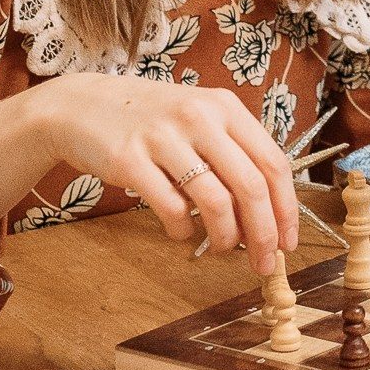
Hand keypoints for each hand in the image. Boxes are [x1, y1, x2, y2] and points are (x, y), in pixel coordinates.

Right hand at [39, 73, 298, 265]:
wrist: (81, 106)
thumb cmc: (150, 120)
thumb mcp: (198, 118)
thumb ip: (231, 154)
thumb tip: (266, 212)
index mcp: (225, 107)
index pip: (273, 162)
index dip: (286, 208)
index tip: (287, 241)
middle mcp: (199, 117)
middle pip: (251, 186)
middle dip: (263, 234)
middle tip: (264, 263)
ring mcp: (164, 137)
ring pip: (215, 201)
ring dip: (225, 237)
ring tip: (221, 247)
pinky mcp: (130, 159)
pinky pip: (171, 208)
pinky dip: (183, 230)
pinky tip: (180, 231)